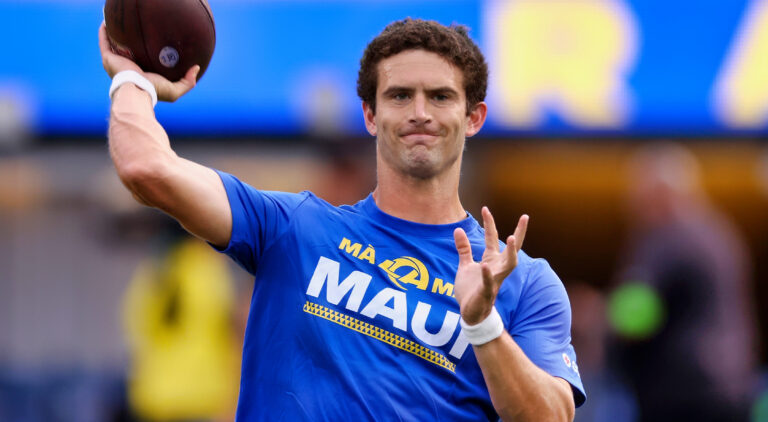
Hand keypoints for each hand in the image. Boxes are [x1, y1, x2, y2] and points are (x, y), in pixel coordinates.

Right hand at [99, 21, 197, 101]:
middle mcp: (126, 69)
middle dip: (128, 43)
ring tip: (117, 23)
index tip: (152, 44)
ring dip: (113, 35)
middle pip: (126, 52)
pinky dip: (104, 33)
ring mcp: (115, 63)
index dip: (145, 53)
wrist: (137, 90)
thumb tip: (196, 68)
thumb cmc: (155, 91)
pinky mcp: (108, 58)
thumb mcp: (175, 89)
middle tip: (136, 31)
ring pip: (112, 46)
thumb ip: (188, 81)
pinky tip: (106, 22)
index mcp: (140, 75)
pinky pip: (104, 42)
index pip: (142, 63)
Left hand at [453, 208, 527, 324]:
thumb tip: (458, 229)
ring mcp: (494, 280)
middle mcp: (496, 268)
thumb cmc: (471, 290)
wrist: (470, 313)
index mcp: (491, 260)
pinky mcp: (486, 292)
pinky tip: (485, 265)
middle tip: (525, 217)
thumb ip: (464, 248)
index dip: (489, 223)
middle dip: (519, 233)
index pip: (492, 238)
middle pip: (512, 249)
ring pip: (508, 265)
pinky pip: (489, 282)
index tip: (485, 208)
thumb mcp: (465, 265)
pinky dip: (488, 274)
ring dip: (510, 252)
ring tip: (509, 237)